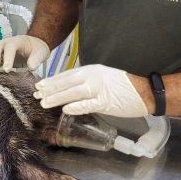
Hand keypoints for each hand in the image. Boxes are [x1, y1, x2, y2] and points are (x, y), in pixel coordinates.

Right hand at [0, 35, 50, 73]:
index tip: (7, 70)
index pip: (10, 47)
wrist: (33, 46)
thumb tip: (31, 67)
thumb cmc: (36, 49)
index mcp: (18, 41)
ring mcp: (0, 49)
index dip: (7, 58)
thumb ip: (36, 59)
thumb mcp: (41, 53)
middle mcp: (6, 43)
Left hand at [33, 64, 148, 117]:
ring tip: (44, 102)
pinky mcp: (105, 101)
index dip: (53, 80)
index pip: (67, 75)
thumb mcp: (102, 77)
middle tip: (36, 94)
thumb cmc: (123, 86)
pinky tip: (65, 109)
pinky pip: (87, 104)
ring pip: (73, 93)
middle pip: (66, 82)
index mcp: (91, 70)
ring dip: (57, 98)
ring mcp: (99, 89)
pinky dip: (76, 106)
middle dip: (50, 89)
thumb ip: (87, 81)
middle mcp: (93, 77)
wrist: (144, 91)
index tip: (40, 85)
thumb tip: (70, 88)